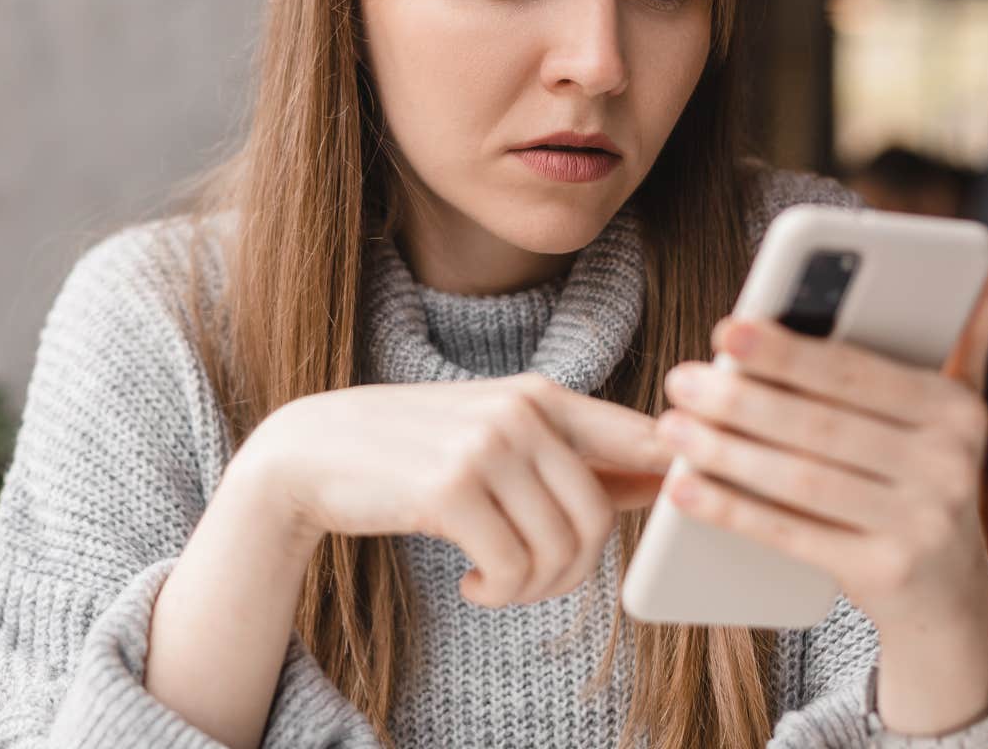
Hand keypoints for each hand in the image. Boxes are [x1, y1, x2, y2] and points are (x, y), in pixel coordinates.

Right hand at [232, 373, 676, 608]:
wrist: (311, 453)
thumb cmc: (412, 451)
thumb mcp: (495, 438)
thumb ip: (572, 456)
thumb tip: (663, 480)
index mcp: (542, 395)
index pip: (643, 438)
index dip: (675, 481)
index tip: (675, 514)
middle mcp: (521, 412)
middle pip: (599, 516)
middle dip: (573, 569)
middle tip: (533, 581)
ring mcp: (486, 446)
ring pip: (561, 548)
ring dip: (534, 588)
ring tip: (499, 582)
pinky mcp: (450, 488)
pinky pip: (514, 567)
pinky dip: (501, 592)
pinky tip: (474, 585)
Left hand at [651, 245, 987, 634]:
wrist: (951, 598)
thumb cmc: (928, 478)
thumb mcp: (957, 409)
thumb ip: (967, 332)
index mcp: (957, 411)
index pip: (857, 374)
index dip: (788, 352)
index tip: (726, 330)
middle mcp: (949, 466)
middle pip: (822, 426)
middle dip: (742, 399)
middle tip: (680, 378)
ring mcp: (920, 525)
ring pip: (803, 480)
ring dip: (727, 452)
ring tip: (673, 426)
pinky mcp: (885, 574)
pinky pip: (793, 536)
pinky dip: (733, 509)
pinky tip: (684, 486)